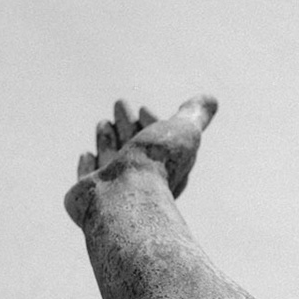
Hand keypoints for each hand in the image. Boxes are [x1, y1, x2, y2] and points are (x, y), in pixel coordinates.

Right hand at [63, 95, 216, 224]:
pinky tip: (87, 153)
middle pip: (135, 149)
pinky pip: (90, 178)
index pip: (162, 143)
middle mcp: (143, 182)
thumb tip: (211, 99)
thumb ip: (194, 115)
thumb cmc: (157, 164)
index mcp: (168, 169)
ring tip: (104, 122)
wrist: (125, 199)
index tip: (144, 109)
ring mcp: (116, 190)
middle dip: (128, 125)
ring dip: (109, 140)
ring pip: (112, 160)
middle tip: (120, 103)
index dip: (155, 123)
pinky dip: (89, 165)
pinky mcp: (91, 197)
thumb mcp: (183, 131)